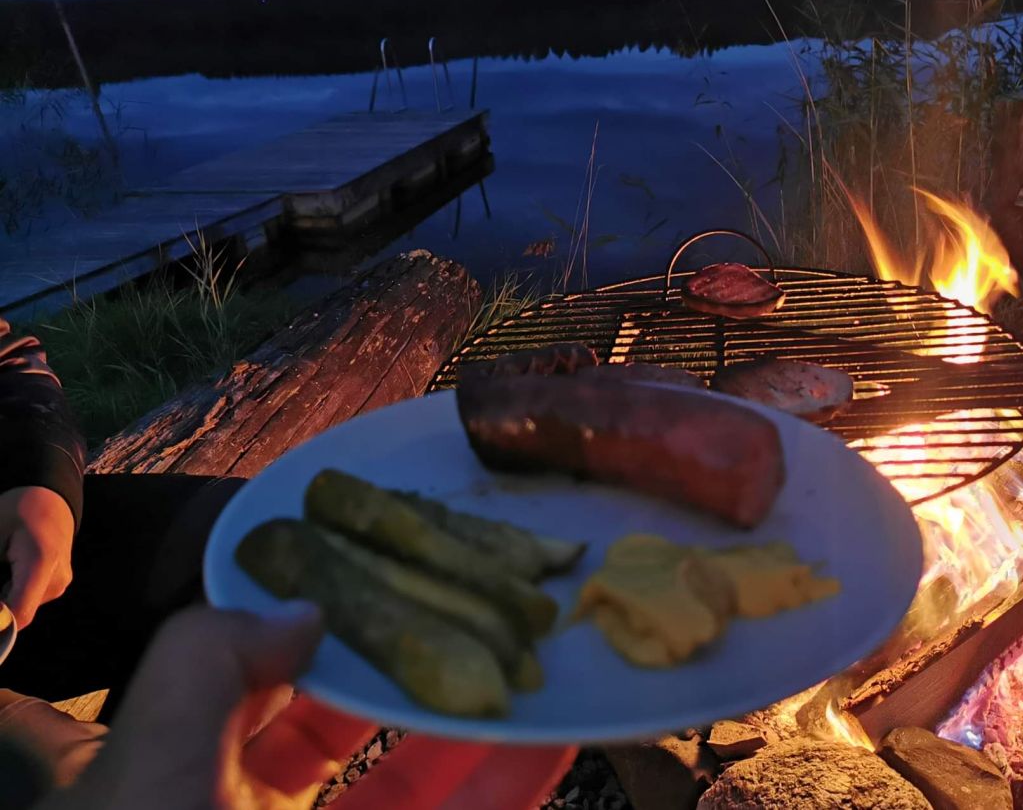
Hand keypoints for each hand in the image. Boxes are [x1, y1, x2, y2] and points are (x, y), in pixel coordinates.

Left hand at [0, 486, 74, 628]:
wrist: (50, 499)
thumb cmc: (17, 510)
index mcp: (41, 564)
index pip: (18, 614)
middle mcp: (57, 579)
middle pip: (17, 611)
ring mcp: (60, 583)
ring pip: (20, 607)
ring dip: (2, 595)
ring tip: (2, 563)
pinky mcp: (59, 584)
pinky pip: (28, 598)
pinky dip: (10, 590)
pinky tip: (9, 568)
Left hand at [37, 605, 575, 809]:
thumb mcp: (145, 766)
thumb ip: (205, 665)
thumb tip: (306, 610)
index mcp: (186, 770)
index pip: (260, 672)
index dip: (315, 616)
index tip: (381, 562)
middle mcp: (257, 808)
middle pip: (350, 721)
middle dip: (409, 663)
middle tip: (472, 602)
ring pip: (415, 779)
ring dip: (475, 723)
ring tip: (531, 661)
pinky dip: (507, 787)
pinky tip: (552, 744)